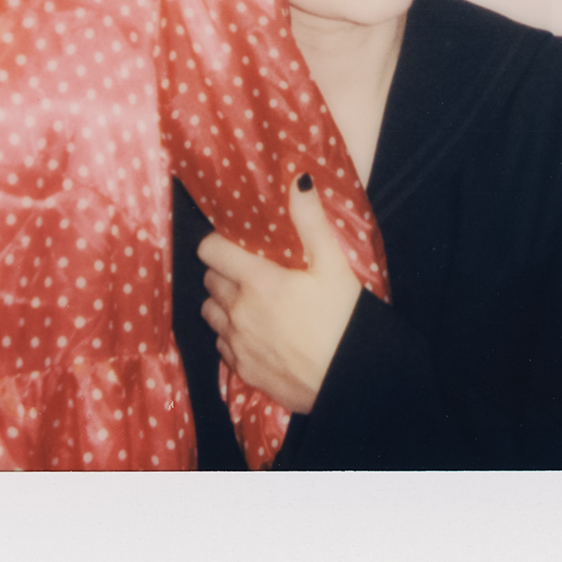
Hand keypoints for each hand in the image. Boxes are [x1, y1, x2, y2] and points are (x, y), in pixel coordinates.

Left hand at [198, 173, 362, 414]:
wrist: (351, 382)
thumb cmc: (345, 320)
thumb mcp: (334, 265)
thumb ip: (311, 221)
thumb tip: (298, 179)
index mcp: (256, 281)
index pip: (210, 251)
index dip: (219, 243)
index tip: (235, 243)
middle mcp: (237, 312)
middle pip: (209, 280)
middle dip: (224, 272)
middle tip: (251, 271)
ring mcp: (237, 344)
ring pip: (210, 313)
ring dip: (223, 304)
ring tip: (250, 302)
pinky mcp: (243, 371)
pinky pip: (221, 346)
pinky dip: (231, 335)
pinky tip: (255, 334)